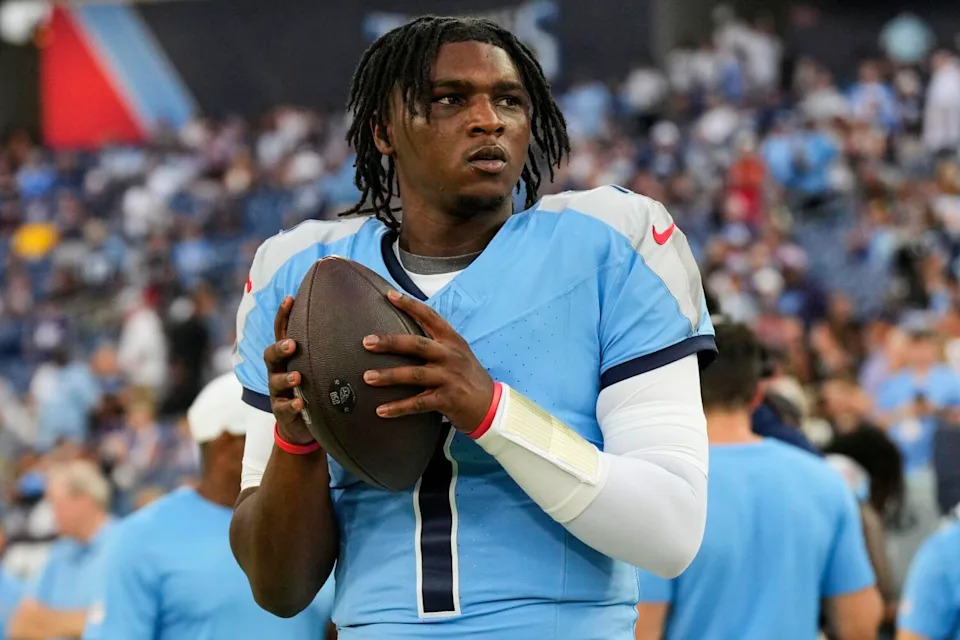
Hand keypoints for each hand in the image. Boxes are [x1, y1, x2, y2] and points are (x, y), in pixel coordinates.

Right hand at [263, 296, 315, 445]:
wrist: (303, 426)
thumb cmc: (316, 388)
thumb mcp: (320, 366)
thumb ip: (330, 348)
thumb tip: (357, 320)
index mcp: (288, 357)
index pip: (282, 332)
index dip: (283, 316)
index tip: (290, 298)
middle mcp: (279, 371)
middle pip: (271, 355)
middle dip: (280, 348)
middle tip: (292, 344)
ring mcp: (278, 393)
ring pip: (275, 382)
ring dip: (286, 378)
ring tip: (297, 377)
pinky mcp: (282, 413)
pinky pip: (283, 409)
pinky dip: (291, 406)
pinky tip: (300, 404)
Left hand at [362, 290, 494, 433]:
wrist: (492, 406)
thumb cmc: (467, 378)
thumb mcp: (457, 354)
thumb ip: (435, 344)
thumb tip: (403, 338)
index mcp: (452, 341)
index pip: (431, 317)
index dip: (411, 305)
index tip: (390, 295)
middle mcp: (450, 356)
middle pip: (417, 345)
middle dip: (390, 342)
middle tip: (367, 342)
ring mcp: (449, 378)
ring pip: (414, 374)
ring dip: (389, 376)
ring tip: (367, 377)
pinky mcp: (447, 400)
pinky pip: (418, 403)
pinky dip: (398, 407)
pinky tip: (381, 410)